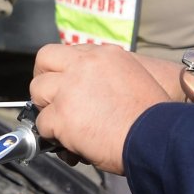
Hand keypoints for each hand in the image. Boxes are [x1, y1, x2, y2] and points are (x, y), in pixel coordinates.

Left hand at [29, 42, 180, 174]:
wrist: (156, 137)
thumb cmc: (152, 116)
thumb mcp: (135, 78)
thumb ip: (108, 76)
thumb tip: (91, 92)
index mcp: (105, 54)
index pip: (69, 52)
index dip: (63, 70)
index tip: (65, 84)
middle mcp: (84, 65)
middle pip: (44, 60)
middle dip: (44, 80)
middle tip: (50, 99)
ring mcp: (70, 88)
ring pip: (37, 91)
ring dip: (46, 109)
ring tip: (62, 123)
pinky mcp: (62, 114)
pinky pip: (42, 124)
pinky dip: (52, 136)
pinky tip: (69, 142)